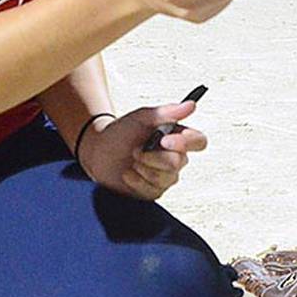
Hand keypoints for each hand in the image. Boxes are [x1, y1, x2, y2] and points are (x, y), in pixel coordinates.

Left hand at [77, 100, 205, 200]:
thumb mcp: (141, 117)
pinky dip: (137, 181)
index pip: (199, 142)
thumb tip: (191, 105)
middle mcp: (176, 157)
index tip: (165, 140)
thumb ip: (166, 112)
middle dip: (154, 157)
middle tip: (136, 149)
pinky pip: (153, 190)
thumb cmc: (121, 131)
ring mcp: (166, 176)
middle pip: (179, 162)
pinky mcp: (154, 191)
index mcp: (178, 137)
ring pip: (167, 178)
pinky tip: (128, 173)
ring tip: (132, 160)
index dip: (186, 143)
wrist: (98, 152)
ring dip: (144, 168)